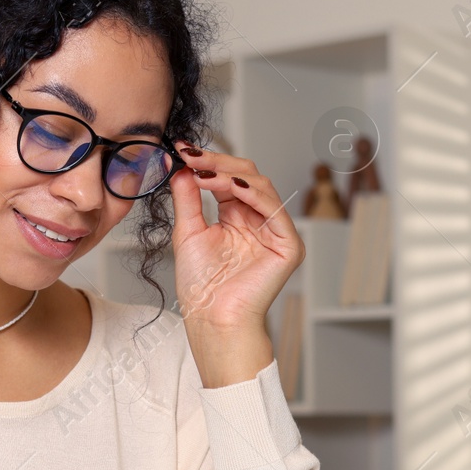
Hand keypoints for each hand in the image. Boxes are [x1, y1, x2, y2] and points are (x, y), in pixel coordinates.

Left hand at [168, 142, 303, 331]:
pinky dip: (253, 194)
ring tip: (204, 172)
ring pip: (261, 187)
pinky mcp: (288, 246)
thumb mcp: (188, 232)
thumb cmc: (202, 287)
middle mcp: (259, 221)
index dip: (207, 163)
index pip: (228, 179)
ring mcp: (276, 232)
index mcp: (237, 217)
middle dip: (218, 163)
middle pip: (247, 176)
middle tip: (191, 156)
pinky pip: (274, 210)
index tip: (181, 150)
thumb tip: (181, 168)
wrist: (212, 319)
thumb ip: (188, 199)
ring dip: (231, 175)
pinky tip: (231, 186)